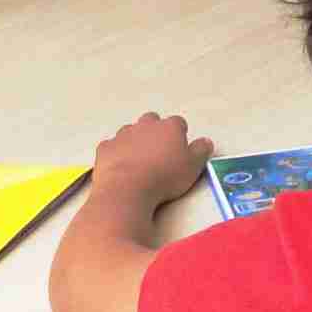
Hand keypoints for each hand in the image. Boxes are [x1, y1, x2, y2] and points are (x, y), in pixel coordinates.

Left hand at [89, 111, 212, 213]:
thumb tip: (205, 142)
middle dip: (155, 132)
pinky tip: (120, 168)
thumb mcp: (192, 167)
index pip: (178, 124)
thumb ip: (201, 151)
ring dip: (134, 141)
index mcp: (169, 127)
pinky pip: (112, 147)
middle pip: (152, 121)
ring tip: (139, 162)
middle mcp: (146, 125)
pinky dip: (116, 154)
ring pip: (130, 132)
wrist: (127, 189)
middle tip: (158, 154)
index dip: (179, 136)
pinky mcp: (106, 148)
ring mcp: (123, 135)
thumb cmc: (163, 178)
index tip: (179, 150)